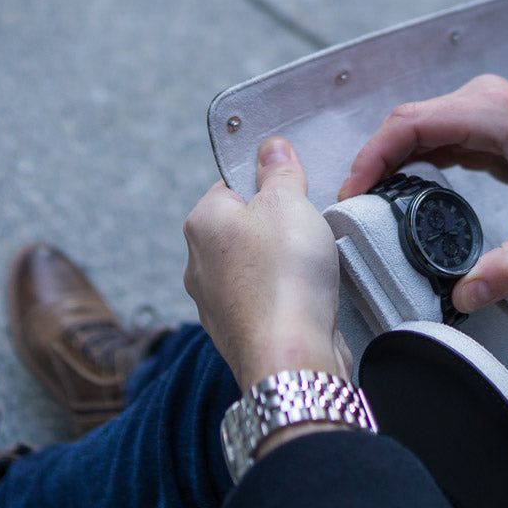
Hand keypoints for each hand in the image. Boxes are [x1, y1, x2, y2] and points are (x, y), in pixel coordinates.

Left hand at [183, 137, 349, 391]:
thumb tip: (271, 148)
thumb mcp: (289, 202)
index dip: (268, 184)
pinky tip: (305, 299)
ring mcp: (215, 301)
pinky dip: (284, 296)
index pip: (231, 184)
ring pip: (252, 266)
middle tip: (306, 230)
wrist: (291, 358)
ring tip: (308, 269)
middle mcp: (198, 262)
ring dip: (281, 264)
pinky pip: (263, 300)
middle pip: (242, 226)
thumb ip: (280, 172)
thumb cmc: (285, 279)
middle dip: (276, 227)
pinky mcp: (238, 331)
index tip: (295, 191)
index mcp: (202, 222)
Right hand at [339, 75, 507, 312]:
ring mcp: (484, 112)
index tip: (353, 194)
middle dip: (373, 163)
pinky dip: (411, 162)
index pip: (409, 124)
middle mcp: (483, 101)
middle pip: (405, 124)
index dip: (372, 158)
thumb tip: (466, 296)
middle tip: (354, 209)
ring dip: (389, 162)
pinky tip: (402, 192)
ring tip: (370, 204)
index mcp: (492, 112)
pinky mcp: (487, 128)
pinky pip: (434, 138)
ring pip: (416, 130)